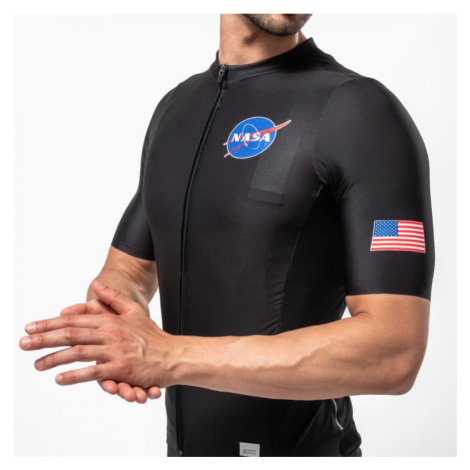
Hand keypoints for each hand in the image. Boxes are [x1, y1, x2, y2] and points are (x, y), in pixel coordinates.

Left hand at [19, 280, 176, 394]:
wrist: (172, 355)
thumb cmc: (151, 335)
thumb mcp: (133, 310)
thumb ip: (113, 297)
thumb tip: (96, 284)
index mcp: (110, 320)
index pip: (74, 320)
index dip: (50, 323)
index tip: (31, 326)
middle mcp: (110, 333)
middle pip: (71, 334)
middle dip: (44, 338)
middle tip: (24, 343)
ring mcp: (115, 351)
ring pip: (78, 352)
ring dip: (54, 358)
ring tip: (36, 364)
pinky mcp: (121, 368)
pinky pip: (94, 371)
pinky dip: (75, 375)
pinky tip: (60, 378)